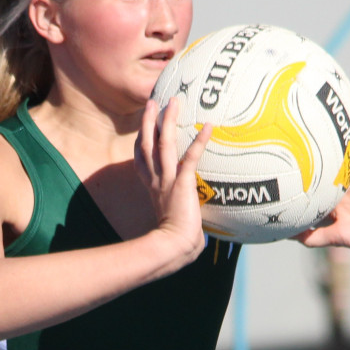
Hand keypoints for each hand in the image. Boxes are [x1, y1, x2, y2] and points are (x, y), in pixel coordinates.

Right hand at [134, 98, 209, 267]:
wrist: (171, 247)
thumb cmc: (174, 244)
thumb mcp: (174, 225)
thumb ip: (182, 219)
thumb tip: (198, 231)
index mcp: (152, 189)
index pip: (142, 161)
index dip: (141, 142)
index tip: (144, 129)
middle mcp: (156, 180)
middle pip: (147, 144)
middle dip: (148, 122)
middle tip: (152, 102)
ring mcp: (167, 180)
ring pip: (163, 143)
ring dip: (167, 121)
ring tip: (173, 102)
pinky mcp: (181, 183)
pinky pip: (191, 157)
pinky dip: (199, 141)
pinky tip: (208, 126)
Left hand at [297, 122, 349, 258]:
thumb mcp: (336, 237)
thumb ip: (313, 237)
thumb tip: (288, 236)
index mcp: (334, 201)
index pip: (315, 187)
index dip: (302, 179)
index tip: (285, 169)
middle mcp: (344, 187)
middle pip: (326, 166)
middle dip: (314, 154)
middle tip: (296, 135)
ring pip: (345, 153)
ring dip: (339, 138)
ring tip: (323, 120)